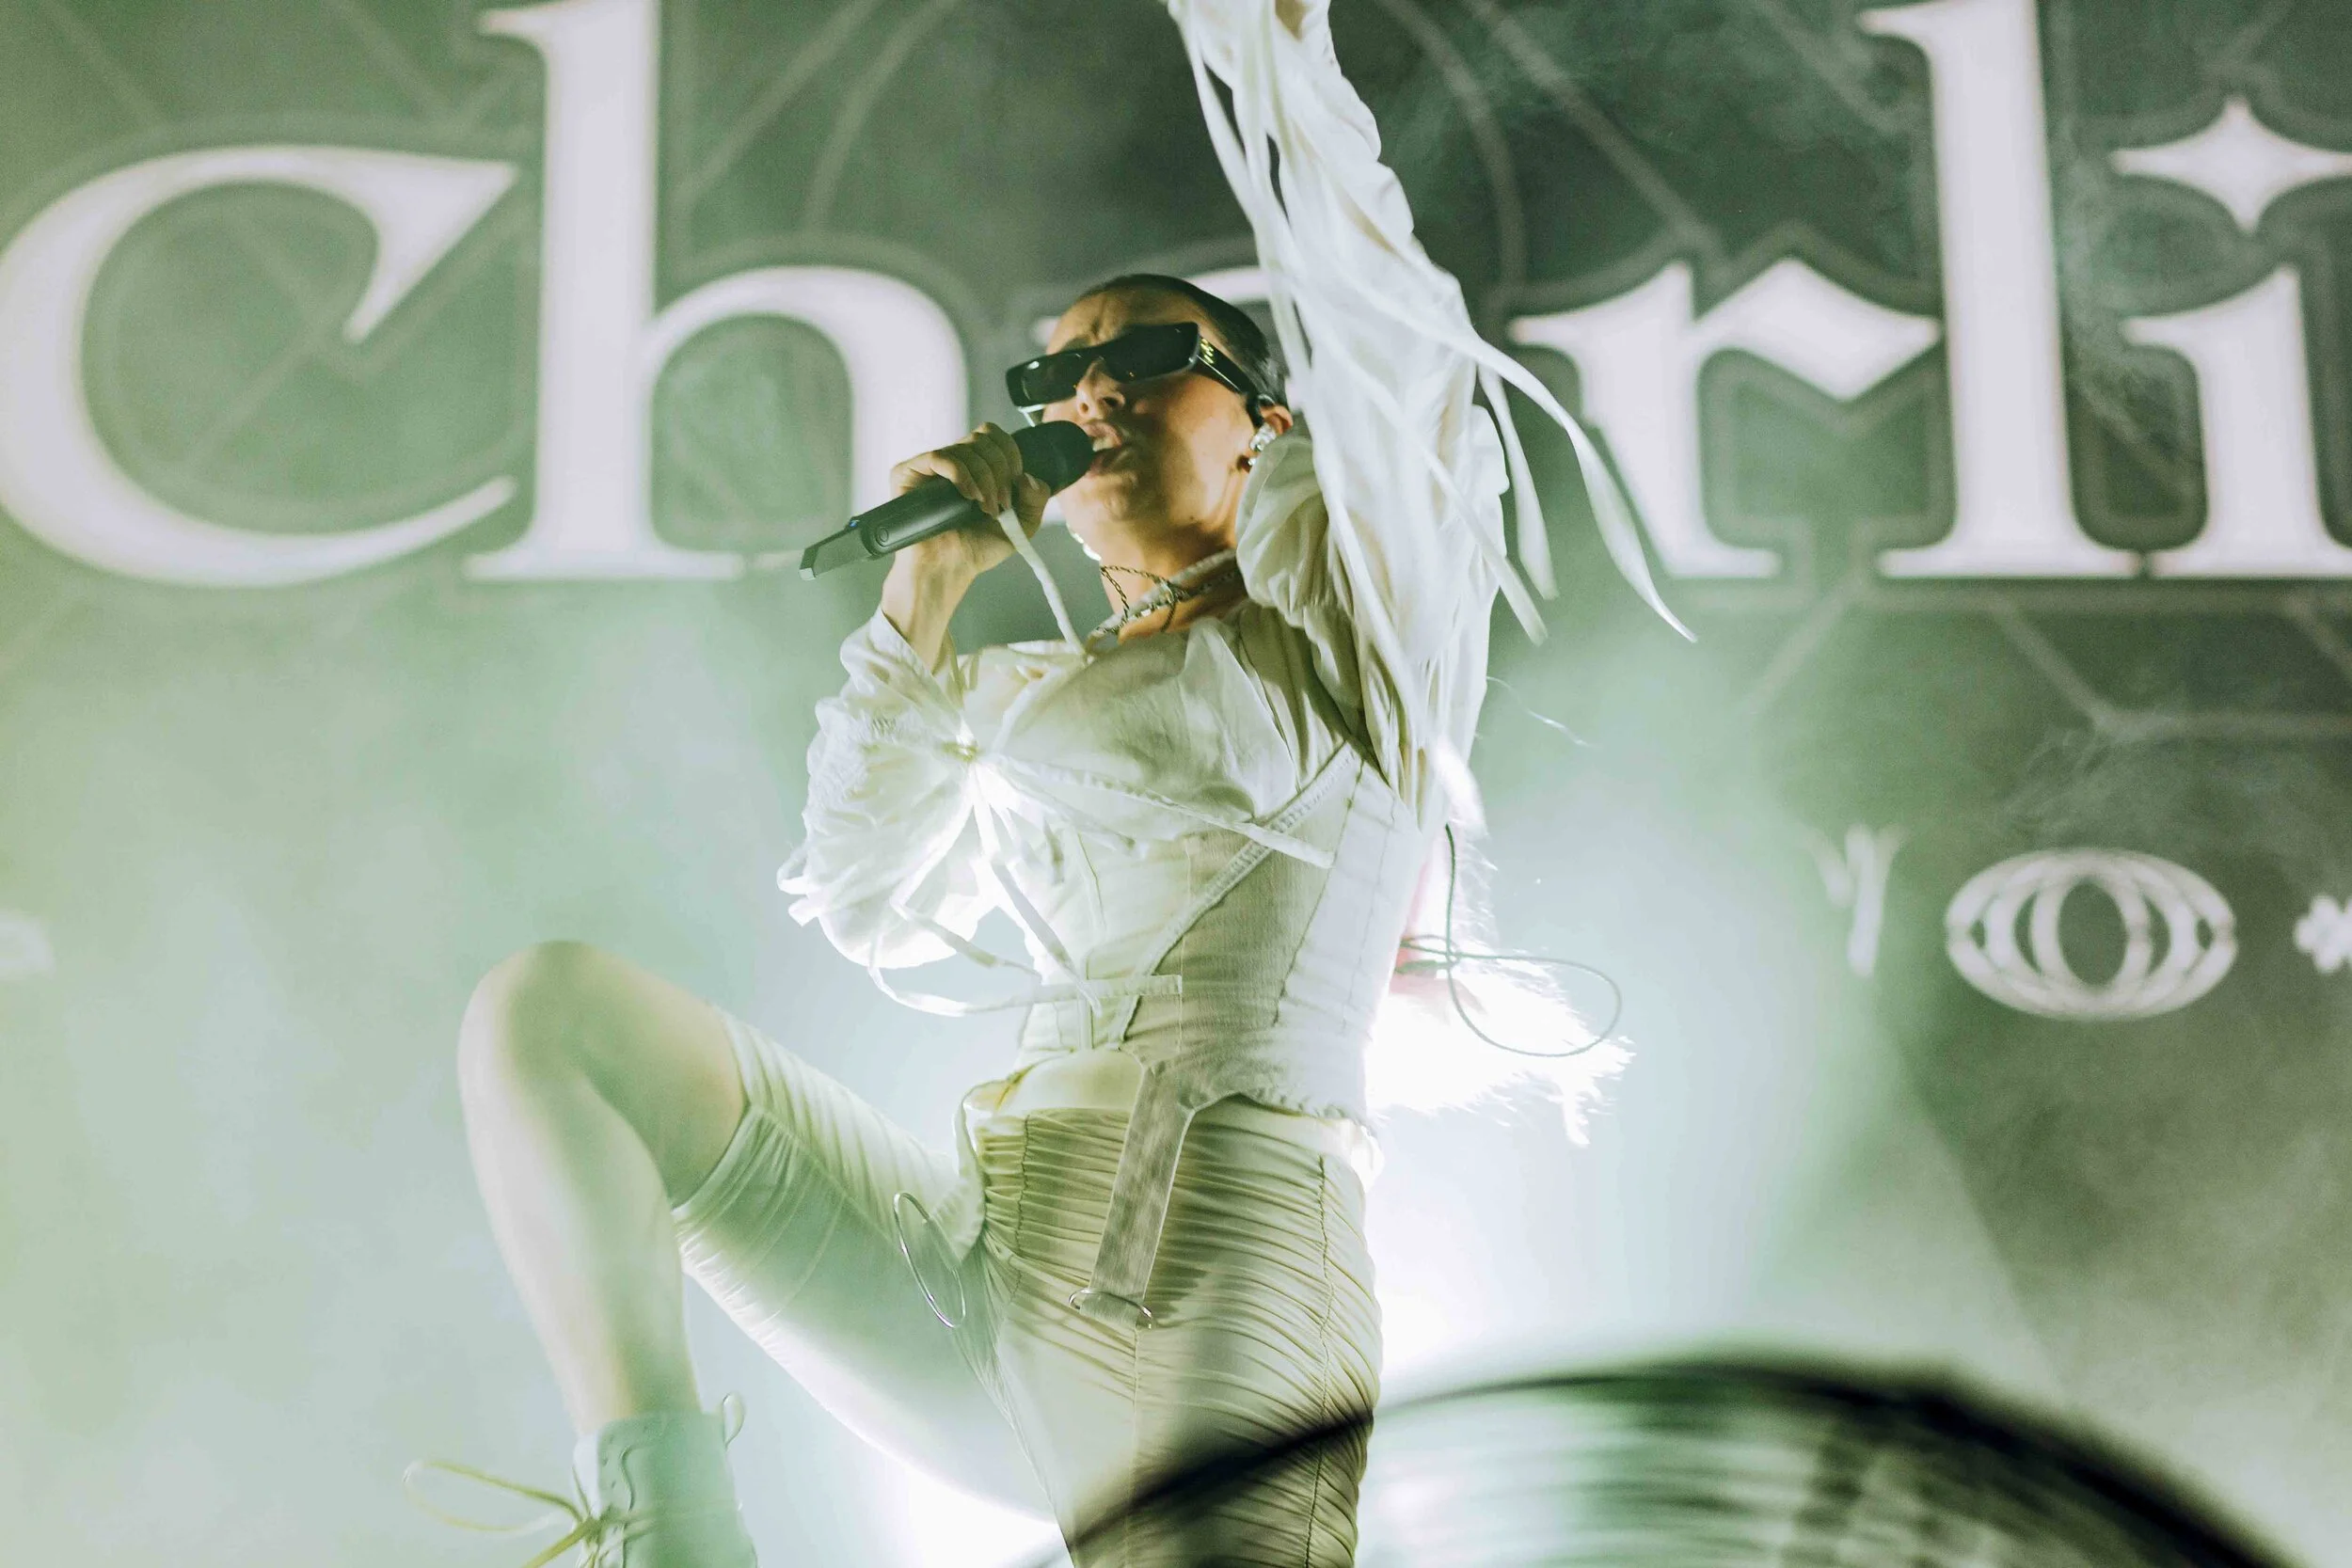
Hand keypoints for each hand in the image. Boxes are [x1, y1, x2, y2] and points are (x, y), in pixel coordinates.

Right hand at [885, 423, 1050, 582]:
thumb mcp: (1021, 525)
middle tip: (1001, 504)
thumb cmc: (977, 549)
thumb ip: (1036, 499)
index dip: (1010, 454)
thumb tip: (1028, 476)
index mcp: (976, 465)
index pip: (994, 435)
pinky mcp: (909, 472)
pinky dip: (961, 475)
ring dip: (984, 479)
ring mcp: (930, 465)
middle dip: (1000, 471)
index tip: (1016, 484)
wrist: (949, 569)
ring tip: (985, 508)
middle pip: (983, 438)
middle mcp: (953, 460)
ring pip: (965, 448)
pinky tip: (967, 496)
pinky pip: (940, 457)